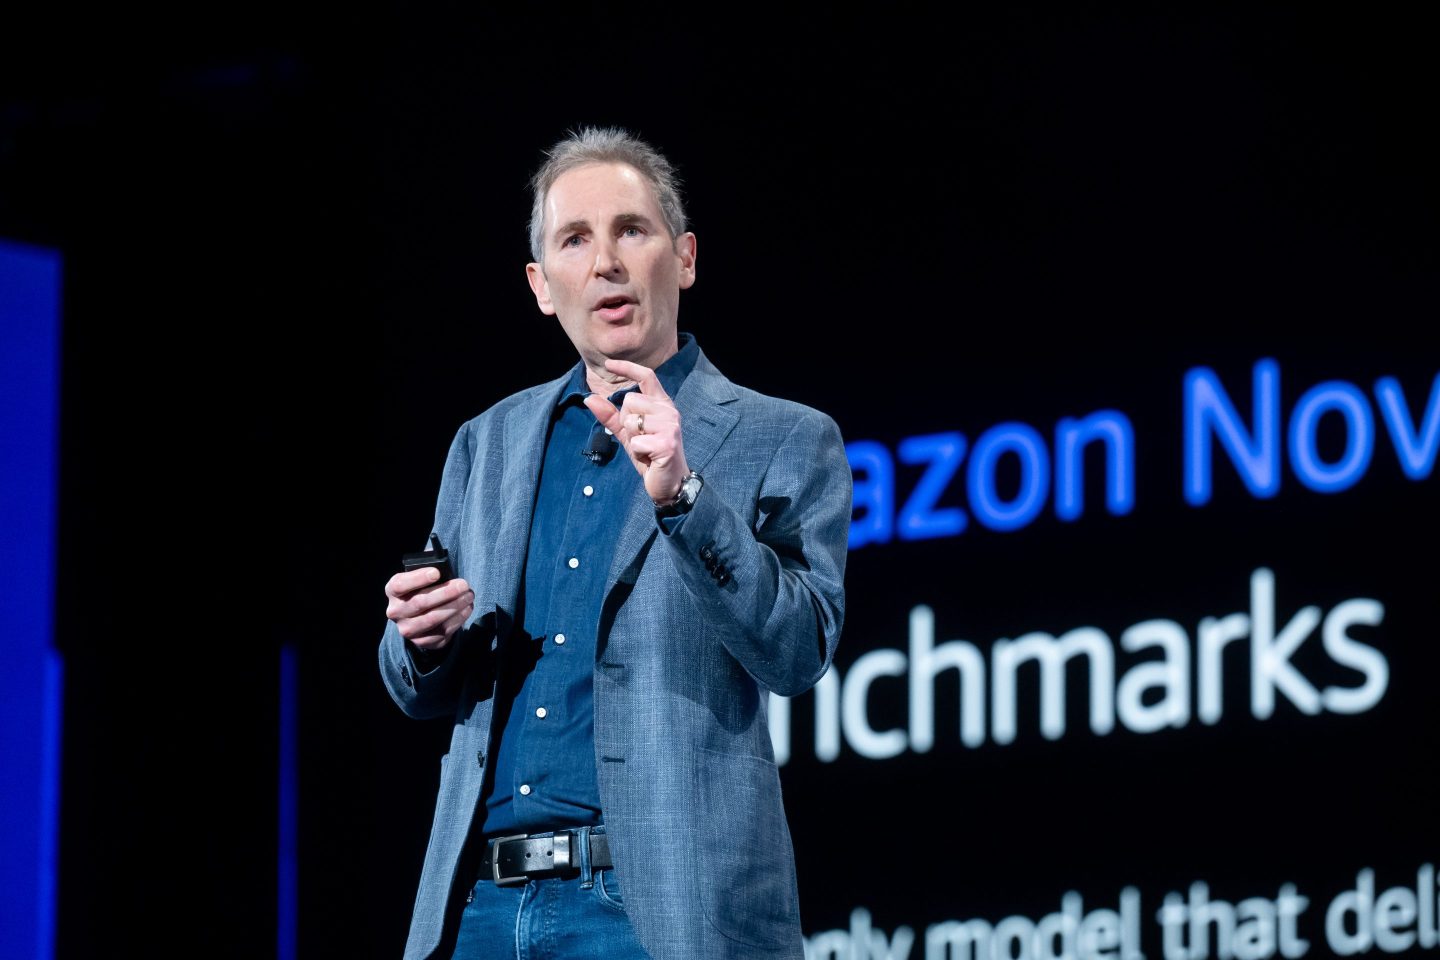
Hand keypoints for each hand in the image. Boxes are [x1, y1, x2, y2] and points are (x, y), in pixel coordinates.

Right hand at [384, 568, 473, 653]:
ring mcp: (408, 629)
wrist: (420, 616)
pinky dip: (458, 618)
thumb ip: (428, 571)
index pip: (400, 584)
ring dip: (454, 606)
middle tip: (463, 585)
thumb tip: (445, 570)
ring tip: (469, 596)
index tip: (437, 572)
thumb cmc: (423, 589)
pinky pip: (442, 631)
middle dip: (446, 592)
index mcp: (392, 591)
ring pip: (432, 618)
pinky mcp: (422, 641)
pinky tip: (467, 608)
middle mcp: (396, 612)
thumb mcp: (420, 578)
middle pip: (420, 602)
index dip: (418, 578)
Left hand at [584, 358, 689, 503]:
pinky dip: (637, 452)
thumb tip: (589, 398)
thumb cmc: (650, 455)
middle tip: (640, 438)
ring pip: (631, 420)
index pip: (646, 376)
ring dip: (632, 437)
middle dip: (626, 421)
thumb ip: (610, 415)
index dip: (627, 367)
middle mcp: (669, 410)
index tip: (608, 364)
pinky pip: (636, 440)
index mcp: (661, 404)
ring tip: (645, 447)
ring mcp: (670, 426)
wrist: (670, 482)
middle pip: (630, 400)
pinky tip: (649, 457)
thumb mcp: (627, 433)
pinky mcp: (667, 443)